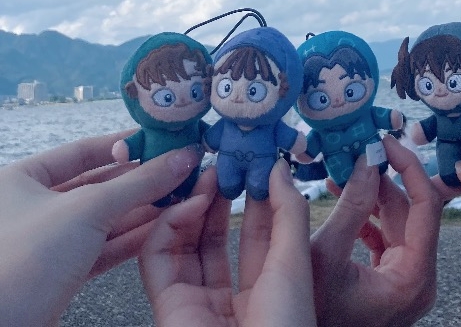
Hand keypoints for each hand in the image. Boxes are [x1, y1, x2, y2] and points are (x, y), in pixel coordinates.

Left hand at [0, 131, 202, 326]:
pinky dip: (130, 239)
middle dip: (139, 181)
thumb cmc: (27, 260)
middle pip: (96, 185)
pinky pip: (100, 248)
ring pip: (101, 220)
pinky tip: (162, 228)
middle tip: (179, 171)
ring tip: (180, 197)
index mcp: (22, 179)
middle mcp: (31, 207)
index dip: (123, 145)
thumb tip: (184, 157)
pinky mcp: (59, 275)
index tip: (160, 141)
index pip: (82, 151)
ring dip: (141, 211)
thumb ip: (140, 182)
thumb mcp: (88, 209)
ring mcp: (46, 243)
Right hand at [139, 159, 315, 326]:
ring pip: (185, 243)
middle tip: (223, 159)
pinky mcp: (167, 307)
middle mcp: (231, 297)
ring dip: (192, 204)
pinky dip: (169, 226)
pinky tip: (191, 203)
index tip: (253, 159)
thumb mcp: (295, 261)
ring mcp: (197, 303)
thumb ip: (287, 211)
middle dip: (220, 195)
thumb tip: (279, 165)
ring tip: (207, 172)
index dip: (255, 194)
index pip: (257, 232)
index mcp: (268, 290)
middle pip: (218, 235)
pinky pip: (158, 260)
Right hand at [311, 135, 441, 326]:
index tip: (385, 142)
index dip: (409, 167)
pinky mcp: (390, 278)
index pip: (427, 206)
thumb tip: (367, 157)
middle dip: (381, 178)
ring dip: (368, 193)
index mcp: (414, 277)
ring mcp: (405, 280)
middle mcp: (419, 279)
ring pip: (395, 220)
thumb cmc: (312, 313)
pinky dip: (364, 214)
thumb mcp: (326, 254)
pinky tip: (340, 194)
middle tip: (356, 150)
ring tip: (341, 171)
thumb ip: (351, 204)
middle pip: (410, 211)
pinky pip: (384, 234)